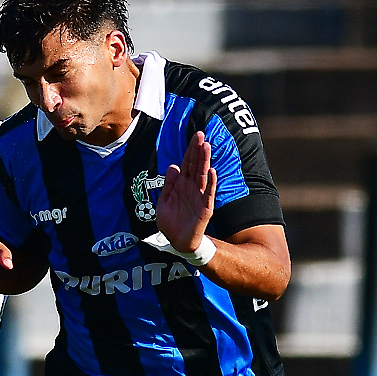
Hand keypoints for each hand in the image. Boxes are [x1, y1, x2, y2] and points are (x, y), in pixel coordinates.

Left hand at [156, 131, 216, 253]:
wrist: (176, 241)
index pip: (187, 163)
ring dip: (205, 161)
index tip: (195, 136)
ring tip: (206, 147)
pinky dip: (211, 183)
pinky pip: (208, 193)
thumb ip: (168, 184)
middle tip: (201, 135)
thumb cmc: (171, 221)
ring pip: (203, 175)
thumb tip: (173, 166)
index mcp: (181, 184)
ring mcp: (199, 196)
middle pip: (196, 165)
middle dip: (198, 150)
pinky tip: (212, 171)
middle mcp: (192, 188)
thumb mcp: (164, 200)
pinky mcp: (205, 208)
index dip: (191, 150)